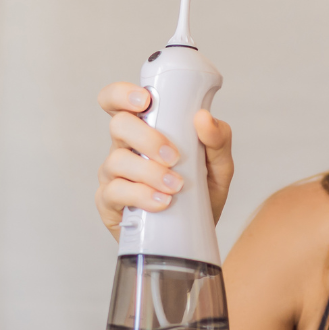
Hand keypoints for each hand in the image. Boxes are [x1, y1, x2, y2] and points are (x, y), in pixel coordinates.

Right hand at [95, 83, 234, 240]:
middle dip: (148, 138)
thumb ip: (218, 140)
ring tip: (176, 186)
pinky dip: (141, 196)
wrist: (194, 235)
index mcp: (145, 129)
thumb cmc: (201, 193)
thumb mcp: (219, 166)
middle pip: (119, 125)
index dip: (123, 94)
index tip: (145, 101)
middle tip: (174, 157)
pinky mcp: (109, 203)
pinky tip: (162, 202)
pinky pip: (114, 193)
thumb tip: (204, 118)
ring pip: (117, 160)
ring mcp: (113, 175)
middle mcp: (125, 147)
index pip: (119, 101)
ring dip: (149, 172)